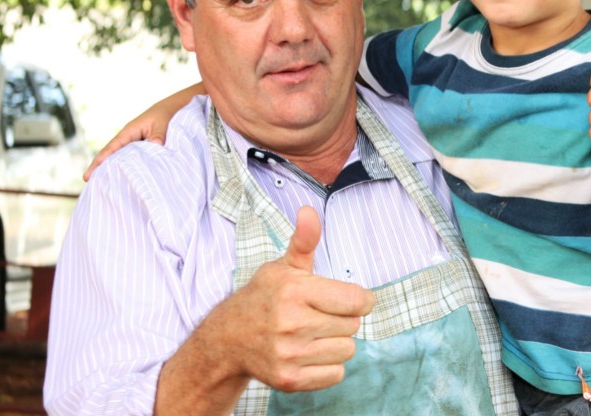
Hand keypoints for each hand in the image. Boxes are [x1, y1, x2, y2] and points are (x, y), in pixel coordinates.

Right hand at [82, 112, 166, 180]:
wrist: (167, 110)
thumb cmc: (163, 116)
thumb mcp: (161, 125)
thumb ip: (158, 136)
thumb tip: (155, 146)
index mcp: (128, 132)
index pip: (112, 147)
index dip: (102, 158)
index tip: (93, 168)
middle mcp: (125, 138)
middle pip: (108, 153)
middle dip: (97, 165)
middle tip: (85, 179)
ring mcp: (129, 143)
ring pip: (115, 157)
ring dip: (106, 167)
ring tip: (96, 182)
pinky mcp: (136, 148)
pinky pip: (125, 158)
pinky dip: (119, 166)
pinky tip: (116, 177)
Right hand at [155, 207, 375, 411]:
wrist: (228, 339)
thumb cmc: (264, 297)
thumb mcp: (284, 266)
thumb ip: (304, 240)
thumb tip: (308, 211)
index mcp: (294, 290)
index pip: (356, 301)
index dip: (362, 300)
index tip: (354, 300)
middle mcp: (291, 323)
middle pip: (353, 326)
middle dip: (342, 319)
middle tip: (319, 315)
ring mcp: (289, 353)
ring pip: (347, 350)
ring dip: (336, 342)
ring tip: (312, 333)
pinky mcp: (288, 379)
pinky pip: (336, 374)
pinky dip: (328, 366)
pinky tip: (308, 353)